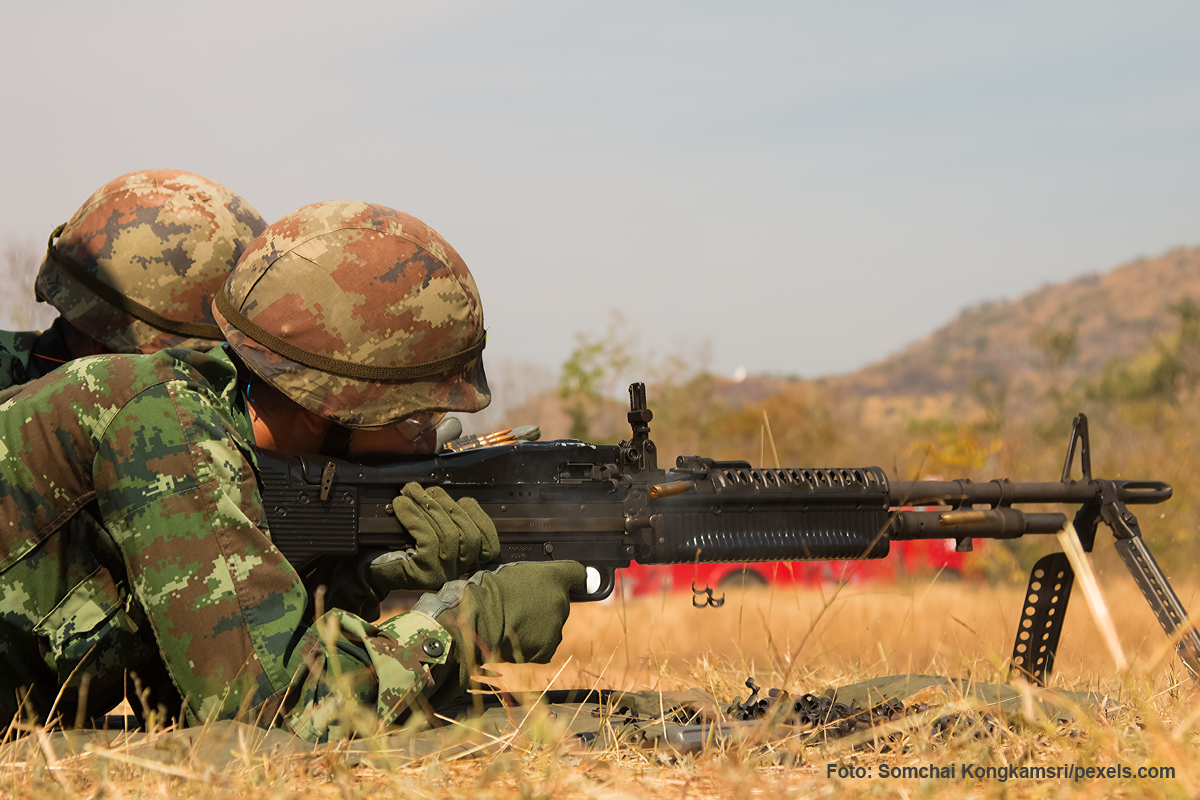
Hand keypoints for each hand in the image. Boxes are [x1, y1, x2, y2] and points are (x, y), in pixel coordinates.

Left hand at [367, 483, 499, 591]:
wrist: (368, 573)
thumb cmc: (399, 550)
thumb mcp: (432, 535)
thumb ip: (450, 522)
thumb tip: (461, 499)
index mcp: (466, 564)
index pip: (490, 545)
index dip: (482, 520)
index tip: (466, 500)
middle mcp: (459, 572)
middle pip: (467, 533)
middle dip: (445, 503)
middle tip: (423, 488)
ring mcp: (443, 574)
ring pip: (447, 533)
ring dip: (426, 505)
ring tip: (409, 491)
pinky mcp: (425, 573)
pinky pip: (427, 537)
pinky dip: (413, 516)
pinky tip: (401, 505)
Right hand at [413, 561, 586, 698]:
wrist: (479, 619)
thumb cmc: (488, 591)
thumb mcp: (514, 570)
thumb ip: (539, 575)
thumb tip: (576, 578)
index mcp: (554, 576)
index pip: (577, 574)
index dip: (579, 578)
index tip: (583, 581)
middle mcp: (561, 600)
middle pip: (558, 606)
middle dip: (543, 608)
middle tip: (519, 606)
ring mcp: (556, 626)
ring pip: (550, 628)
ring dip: (536, 627)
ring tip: (512, 621)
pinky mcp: (547, 649)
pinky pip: (542, 648)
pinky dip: (531, 645)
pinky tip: (513, 636)